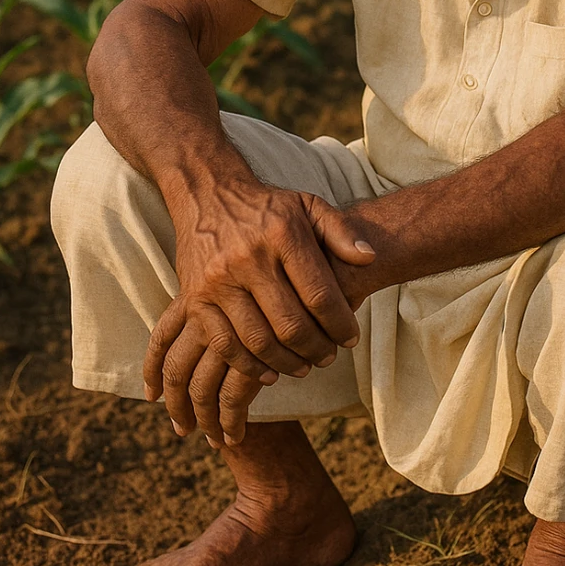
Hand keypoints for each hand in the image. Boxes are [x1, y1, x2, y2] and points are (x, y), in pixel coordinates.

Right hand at [143, 179, 375, 444]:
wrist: (207, 194)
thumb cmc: (266, 207)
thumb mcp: (307, 205)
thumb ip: (340, 231)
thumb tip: (369, 258)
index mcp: (282, 235)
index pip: (319, 294)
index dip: (340, 324)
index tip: (351, 338)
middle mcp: (248, 259)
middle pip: (290, 324)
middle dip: (317, 349)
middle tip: (329, 357)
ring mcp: (218, 281)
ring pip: (258, 340)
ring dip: (287, 362)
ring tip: (305, 366)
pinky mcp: (194, 299)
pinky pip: (225, 344)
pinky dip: (249, 365)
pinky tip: (269, 371)